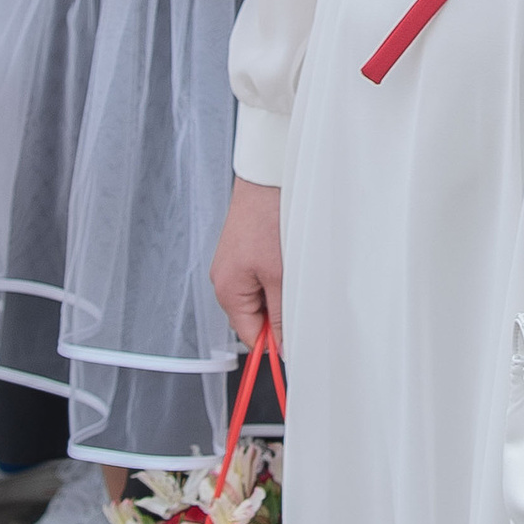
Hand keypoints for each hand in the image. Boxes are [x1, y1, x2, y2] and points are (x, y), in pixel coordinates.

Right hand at [212, 174, 283, 345]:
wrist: (266, 178)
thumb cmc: (267, 219)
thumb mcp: (279, 276)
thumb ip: (280, 315)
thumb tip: (282, 345)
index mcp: (227, 290)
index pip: (249, 335)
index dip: (274, 341)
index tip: (297, 339)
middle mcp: (224, 279)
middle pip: (254, 316)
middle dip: (278, 312)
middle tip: (299, 294)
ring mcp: (232, 264)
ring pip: (261, 295)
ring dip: (279, 291)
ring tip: (292, 270)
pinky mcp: (243, 250)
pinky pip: (261, 275)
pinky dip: (276, 273)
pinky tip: (287, 258)